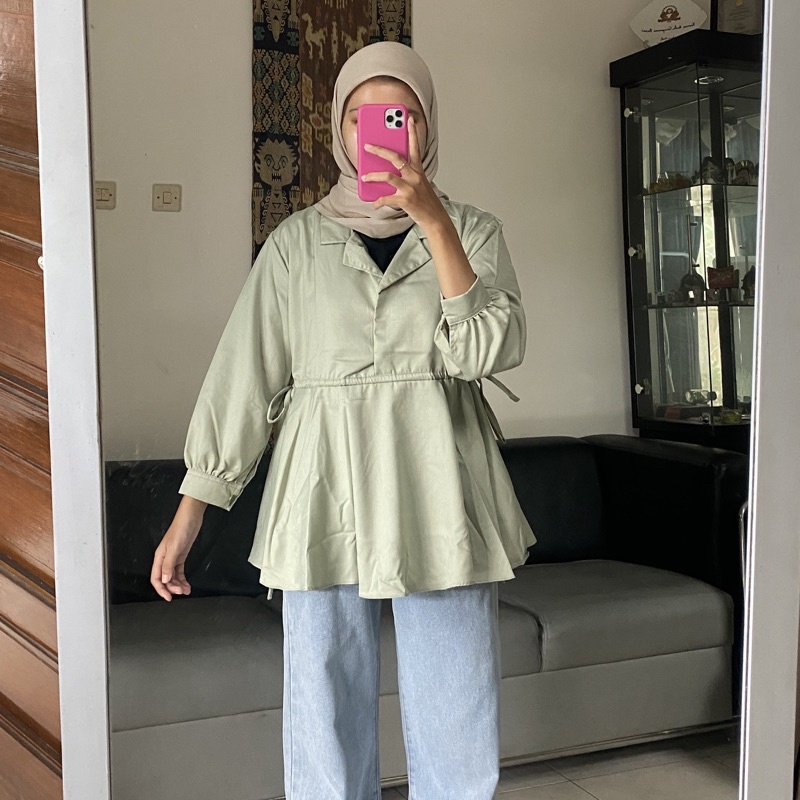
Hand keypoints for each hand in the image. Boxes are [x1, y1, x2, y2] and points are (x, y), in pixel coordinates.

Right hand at [150, 496, 206, 600]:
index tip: (168, 597)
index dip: (161, 589)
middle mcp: (165, 559)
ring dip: (178, 585)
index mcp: (159, 557)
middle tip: (181, 593)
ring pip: (173, 577)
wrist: (191, 518)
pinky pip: (179, 572)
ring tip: (186, 590)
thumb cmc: (181, 528)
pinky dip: (183, 580)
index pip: (156, 578)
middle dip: (172, 588)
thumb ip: (169, 564)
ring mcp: (173, 558)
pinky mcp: (181, 556)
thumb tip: (165, 579)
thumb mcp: (175, 547)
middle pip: (165, 579)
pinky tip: (187, 584)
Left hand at [361, 116, 447, 230]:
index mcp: (418, 171)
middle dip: (379, 150)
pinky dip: (378, 201)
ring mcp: (410, 188)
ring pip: (387, 176)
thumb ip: (406, 176)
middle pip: (395, 157)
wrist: (435, 219)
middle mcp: (414, 176)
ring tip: (364, 177)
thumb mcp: (419, 184)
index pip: (415, 147)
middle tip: (368, 146)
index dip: (412, 132)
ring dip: (373, 176)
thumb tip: (385, 173)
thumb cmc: (425, 201)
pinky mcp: (405, 200)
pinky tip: (373, 203)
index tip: (408, 119)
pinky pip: (386, 198)